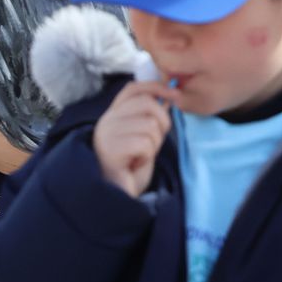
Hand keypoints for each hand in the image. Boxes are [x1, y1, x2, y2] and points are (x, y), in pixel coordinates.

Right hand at [94, 81, 179, 197]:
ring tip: (140, 156)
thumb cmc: (131, 166)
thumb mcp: (144, 136)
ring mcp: (106, 134)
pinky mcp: (110, 150)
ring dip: (154, 144)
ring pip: (149, 125)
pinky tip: (135, 164)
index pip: (133, 89)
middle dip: (162, 122)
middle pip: (147, 103)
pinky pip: (145, 143)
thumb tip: (170, 96)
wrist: (118, 195)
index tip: (174, 94)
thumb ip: (152, 117)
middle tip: (154, 142)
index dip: (156, 87)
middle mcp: (106, 120)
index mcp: (113, 114)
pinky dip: (147, 156)